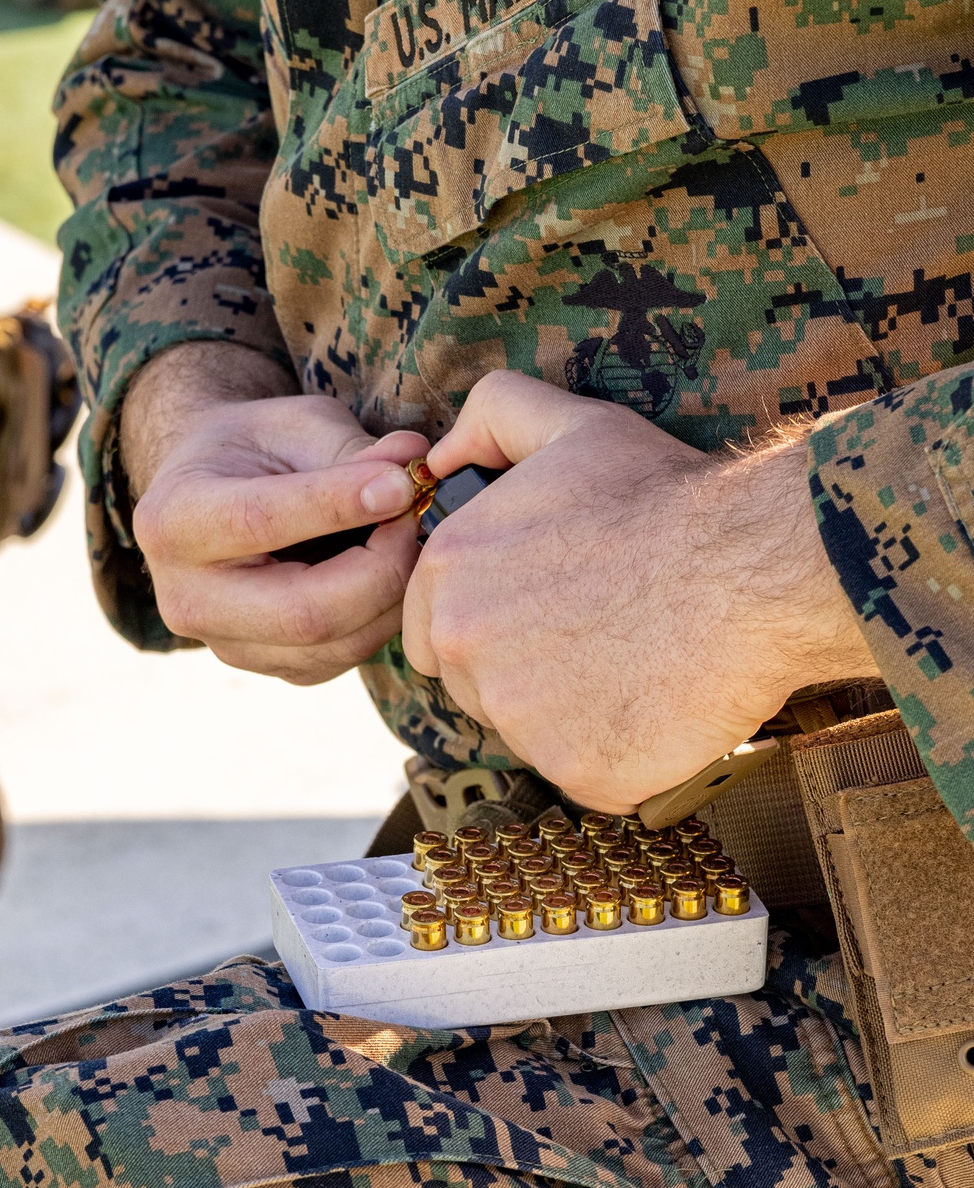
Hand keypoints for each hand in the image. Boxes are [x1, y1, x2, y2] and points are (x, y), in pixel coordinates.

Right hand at [124, 345, 427, 684]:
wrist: (214, 492)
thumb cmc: (258, 448)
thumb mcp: (295, 424)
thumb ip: (352, 448)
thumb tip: (416, 463)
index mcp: (174, 519)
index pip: (261, 521)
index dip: (340, 504)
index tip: (402, 483)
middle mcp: (186, 597)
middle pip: (304, 612)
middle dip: (382, 568)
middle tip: (416, 519)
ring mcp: (225, 644)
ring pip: (332, 645)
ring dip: (391, 595)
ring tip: (409, 540)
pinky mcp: (266, 667)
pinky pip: (341, 659)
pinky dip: (382, 618)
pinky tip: (389, 573)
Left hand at [402, 371, 876, 812]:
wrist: (753, 568)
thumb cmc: (664, 496)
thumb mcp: (569, 425)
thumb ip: (490, 417)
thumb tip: (437, 458)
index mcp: (448, 572)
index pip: (434, 626)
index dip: (491, 619)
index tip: (547, 609)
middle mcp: (465, 649)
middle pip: (476, 685)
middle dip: (525, 668)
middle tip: (599, 633)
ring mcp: (518, 719)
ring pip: (531, 731)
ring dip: (573, 711)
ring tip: (636, 660)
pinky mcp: (578, 770)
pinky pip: (587, 771)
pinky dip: (620, 750)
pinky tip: (659, 702)